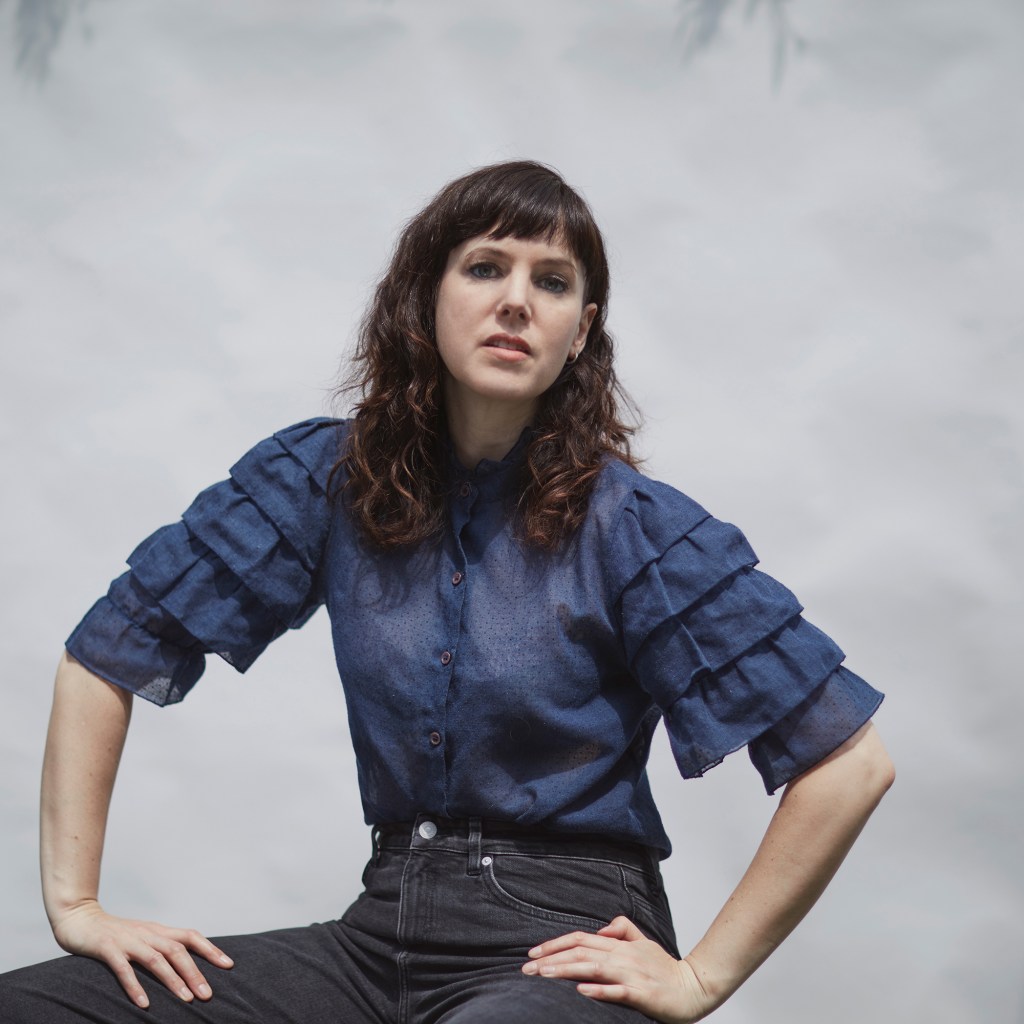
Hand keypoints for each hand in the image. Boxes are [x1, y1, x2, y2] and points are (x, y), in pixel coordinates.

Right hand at [51, 899, 232, 1007]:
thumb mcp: (142, 937)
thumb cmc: (114, 933)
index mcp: (157, 931)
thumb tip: (185, 964)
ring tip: (187, 1000)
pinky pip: (123, 969)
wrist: (79, 918)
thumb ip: (160, 947)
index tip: (228, 965)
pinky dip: (135, 986)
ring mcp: (128, 941)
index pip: (190, 936)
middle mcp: (147, 934)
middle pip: (177, 951)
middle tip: (208, 995)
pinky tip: (144, 1004)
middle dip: (195, 973)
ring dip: (173, 980)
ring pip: (156, 959)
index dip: (210, 949)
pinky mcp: (107, 949)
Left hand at [522, 916, 716, 1023]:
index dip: (555, 943)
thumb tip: (600, 929)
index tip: (533, 953)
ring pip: (592, 968)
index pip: (581, 938)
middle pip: (580, 951)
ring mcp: (631, 974)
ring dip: (565, 970)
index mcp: (619, 945)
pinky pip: (617, 991)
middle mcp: (621, 956)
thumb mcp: (643, 942)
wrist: (694, 988)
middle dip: (550, 958)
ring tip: (543, 974)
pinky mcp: (641, 994)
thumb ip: (622, 929)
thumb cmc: (666, 969)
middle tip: (526, 968)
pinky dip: (598, 989)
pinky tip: (581, 990)